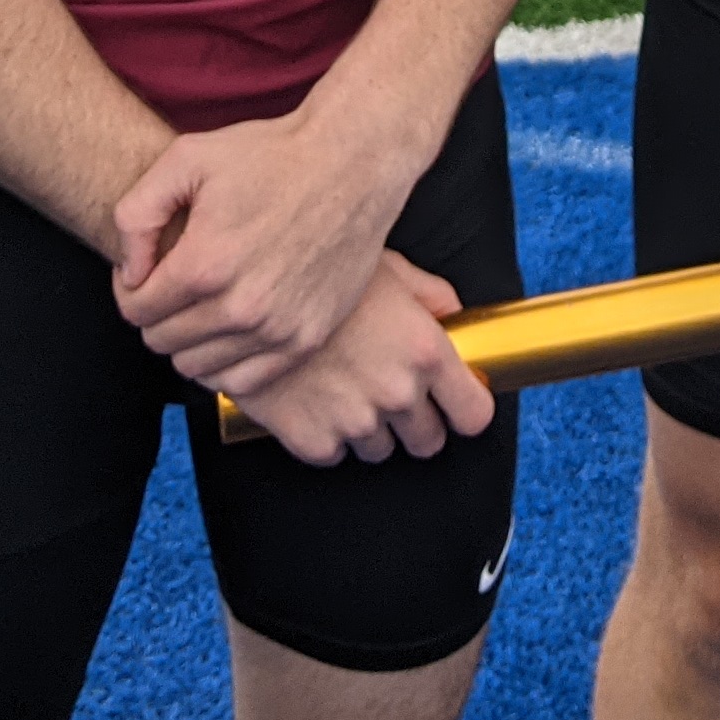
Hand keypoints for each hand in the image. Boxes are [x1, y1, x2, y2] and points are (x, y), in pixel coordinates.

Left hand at [110, 99, 426, 398]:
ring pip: (197, 367)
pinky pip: (243, 381)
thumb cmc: (269, 155)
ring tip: (204, 302)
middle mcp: (239, 307)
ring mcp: (276, 329)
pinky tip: (231, 326)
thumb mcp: (185, 158)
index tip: (146, 270)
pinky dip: (226, 361)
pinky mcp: (306, 339)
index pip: (136, 311)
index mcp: (204, 264)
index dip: (130, 289)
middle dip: (158, 313)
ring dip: (190, 340)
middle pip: (162, 342)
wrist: (351, 162)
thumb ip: (136, 215)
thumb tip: (129, 273)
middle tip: (175, 283)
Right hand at [219, 253, 492, 466]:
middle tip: (390, 393)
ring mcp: (354, 420)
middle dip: (416, 422)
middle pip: (428, 441)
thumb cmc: (316, 267)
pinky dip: (325, 435)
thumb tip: (452, 311)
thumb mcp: (384, 266)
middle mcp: (397, 392)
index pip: (474, 413)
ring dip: (368, 427)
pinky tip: (312, 400)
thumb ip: (427, 293)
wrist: (246, 289)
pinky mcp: (311, 439)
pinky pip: (333, 454)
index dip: (465, 409)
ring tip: (343, 390)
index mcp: (424, 350)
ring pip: (380, 450)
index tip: (454, 404)